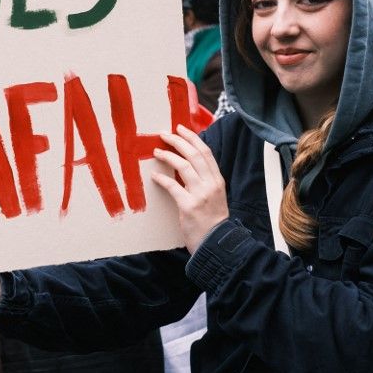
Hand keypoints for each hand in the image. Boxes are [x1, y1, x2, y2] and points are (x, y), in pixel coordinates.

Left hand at [151, 125, 229, 253]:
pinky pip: (174, 187)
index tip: (181, 128)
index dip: (192, 138)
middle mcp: (211, 184)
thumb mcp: (214, 197)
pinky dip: (163, 179)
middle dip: (178, 141)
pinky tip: (154, 176)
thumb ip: (203, 181)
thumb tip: (186, 165)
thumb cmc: (212, 221)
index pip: (206, 152)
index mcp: (217, 180)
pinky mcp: (189, 206)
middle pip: (194, 155)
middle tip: (164, 134)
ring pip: (184, 166)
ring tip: (156, 152)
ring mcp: (201, 194)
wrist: (216, 243)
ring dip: (168, 156)